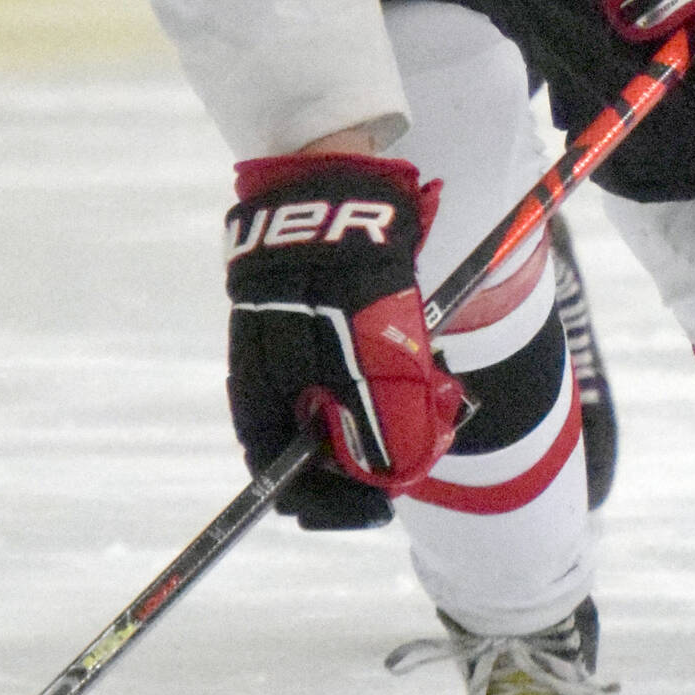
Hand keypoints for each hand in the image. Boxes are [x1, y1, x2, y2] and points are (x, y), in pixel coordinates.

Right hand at [225, 154, 466, 528]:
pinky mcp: (315, 319)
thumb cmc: (340, 278)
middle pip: (319, 446)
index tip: (382, 506)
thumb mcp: (369, 357)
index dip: (333, 504)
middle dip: (375, 451)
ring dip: (390, 409)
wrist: (332, 188)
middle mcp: (268, 382)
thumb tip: (395, 475)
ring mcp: (289, 348)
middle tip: (426, 433)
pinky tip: (418, 346)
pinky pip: (352, 365)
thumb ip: (384, 421)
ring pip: (341, 405)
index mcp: (260, 400)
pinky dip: (388, 370)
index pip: (284, 482)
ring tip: (433, 388)